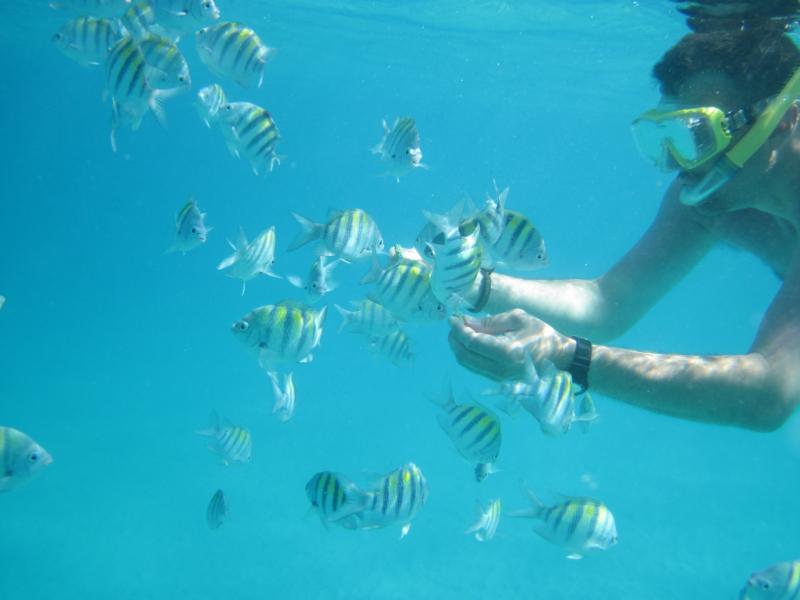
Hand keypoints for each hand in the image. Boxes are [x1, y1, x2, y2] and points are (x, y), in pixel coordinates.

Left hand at [448, 309, 574, 381]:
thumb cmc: (540, 334)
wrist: (558, 357)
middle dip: (454, 338)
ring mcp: (498, 377)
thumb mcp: (518, 318)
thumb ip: (490, 321)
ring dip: (458, 347)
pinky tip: (469, 342)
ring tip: (459, 331)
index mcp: (507, 352)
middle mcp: (500, 368)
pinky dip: (467, 354)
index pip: (472, 342)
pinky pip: (474, 367)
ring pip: (466, 364)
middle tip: (454, 324)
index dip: (458, 329)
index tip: (453, 318)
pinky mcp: (497, 380)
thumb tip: (467, 321)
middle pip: (464, 356)